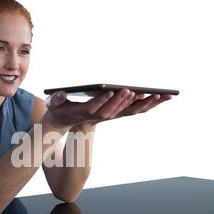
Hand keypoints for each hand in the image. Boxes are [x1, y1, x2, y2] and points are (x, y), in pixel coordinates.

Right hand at [43, 88, 171, 129]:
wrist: (66, 122)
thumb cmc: (58, 110)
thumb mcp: (53, 104)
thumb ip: (56, 100)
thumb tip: (60, 95)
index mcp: (84, 113)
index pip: (96, 108)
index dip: (105, 100)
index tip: (113, 91)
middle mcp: (98, 116)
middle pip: (114, 111)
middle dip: (125, 101)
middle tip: (134, 90)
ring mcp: (108, 116)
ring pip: (128, 112)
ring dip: (143, 104)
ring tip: (158, 95)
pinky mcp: (115, 114)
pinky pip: (133, 111)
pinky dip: (146, 104)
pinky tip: (159, 97)